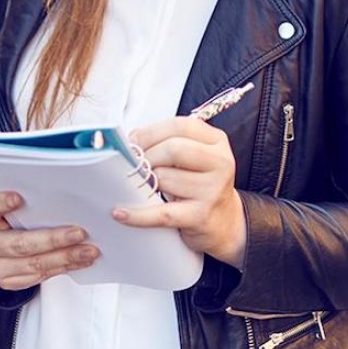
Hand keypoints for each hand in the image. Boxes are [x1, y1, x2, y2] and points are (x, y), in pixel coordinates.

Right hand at [0, 191, 99, 290]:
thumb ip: (22, 195)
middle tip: (80, 233)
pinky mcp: (8, 282)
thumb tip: (56, 188)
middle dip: (54, 239)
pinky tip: (80, 260)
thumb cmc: (1, 213)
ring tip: (88, 251)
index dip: (1, 203)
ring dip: (65, 258)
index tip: (18, 197)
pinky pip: (39, 277)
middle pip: (20, 244)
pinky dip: (63, 267)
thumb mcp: (1, 199)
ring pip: (34, 265)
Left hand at [114, 117, 245, 268]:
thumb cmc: (202, 185)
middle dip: (148, 156)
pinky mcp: (200, 216)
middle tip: (136, 167)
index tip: (133, 142)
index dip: (151, 132)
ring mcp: (212, 190)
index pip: (180, 126)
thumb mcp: (194, 157)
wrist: (226, 223)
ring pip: (165, 178)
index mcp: (216, 141)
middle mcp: (220, 162)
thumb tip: (132, 140)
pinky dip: (137, 214)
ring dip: (147, 184)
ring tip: (145, 187)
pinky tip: (121, 213)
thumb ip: (169, 142)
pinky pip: (161, 214)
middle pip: (173, 149)